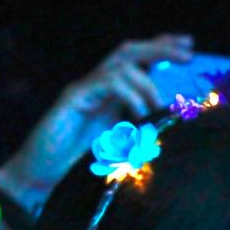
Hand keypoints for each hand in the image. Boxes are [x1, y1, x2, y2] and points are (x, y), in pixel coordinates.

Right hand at [0, 34, 194, 204]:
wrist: (40, 181)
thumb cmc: (78, 171)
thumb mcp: (123, 153)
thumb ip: (143, 138)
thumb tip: (174, 132)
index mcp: (111, 98)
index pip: (137, 63)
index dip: (161, 51)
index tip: (189, 49)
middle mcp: (98, 88)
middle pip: (130, 53)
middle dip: (160, 48)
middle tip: (187, 53)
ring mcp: (84, 91)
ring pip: (120, 64)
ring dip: (147, 81)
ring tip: (161, 104)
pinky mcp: (73, 98)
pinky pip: (107, 83)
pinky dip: (130, 94)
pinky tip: (140, 113)